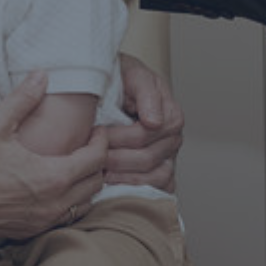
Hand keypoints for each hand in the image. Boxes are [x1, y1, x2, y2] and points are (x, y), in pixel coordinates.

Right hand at [0, 73, 107, 239]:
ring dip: (85, 184)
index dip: (101, 140)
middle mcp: (53, 204)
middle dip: (97, 161)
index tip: (96, 129)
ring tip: (74, 164)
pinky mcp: (30, 232)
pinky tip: (54, 186)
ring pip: (83, 204)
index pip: (97, 159)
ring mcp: (42, 221)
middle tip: (87, 144)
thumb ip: (22, 98)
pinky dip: (69, 201)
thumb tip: (42, 75)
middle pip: (96, 183)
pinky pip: (64, 218)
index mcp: (52, 177)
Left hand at [107, 53, 182, 189]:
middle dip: (116, 158)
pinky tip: (117, 186)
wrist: (113, 84)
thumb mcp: (132, 74)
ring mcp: (169, 157)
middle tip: (93, 155)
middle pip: (147, 159)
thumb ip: (145, 93)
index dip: (118, 137)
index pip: (145, 135)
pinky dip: (139, 190)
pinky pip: (159, 190)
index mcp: (170, 114)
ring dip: (125, 178)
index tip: (96, 132)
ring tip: (101, 172)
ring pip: (155, 178)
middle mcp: (173, 138)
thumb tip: (154, 121)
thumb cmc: (122, 79)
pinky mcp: (163, 173)